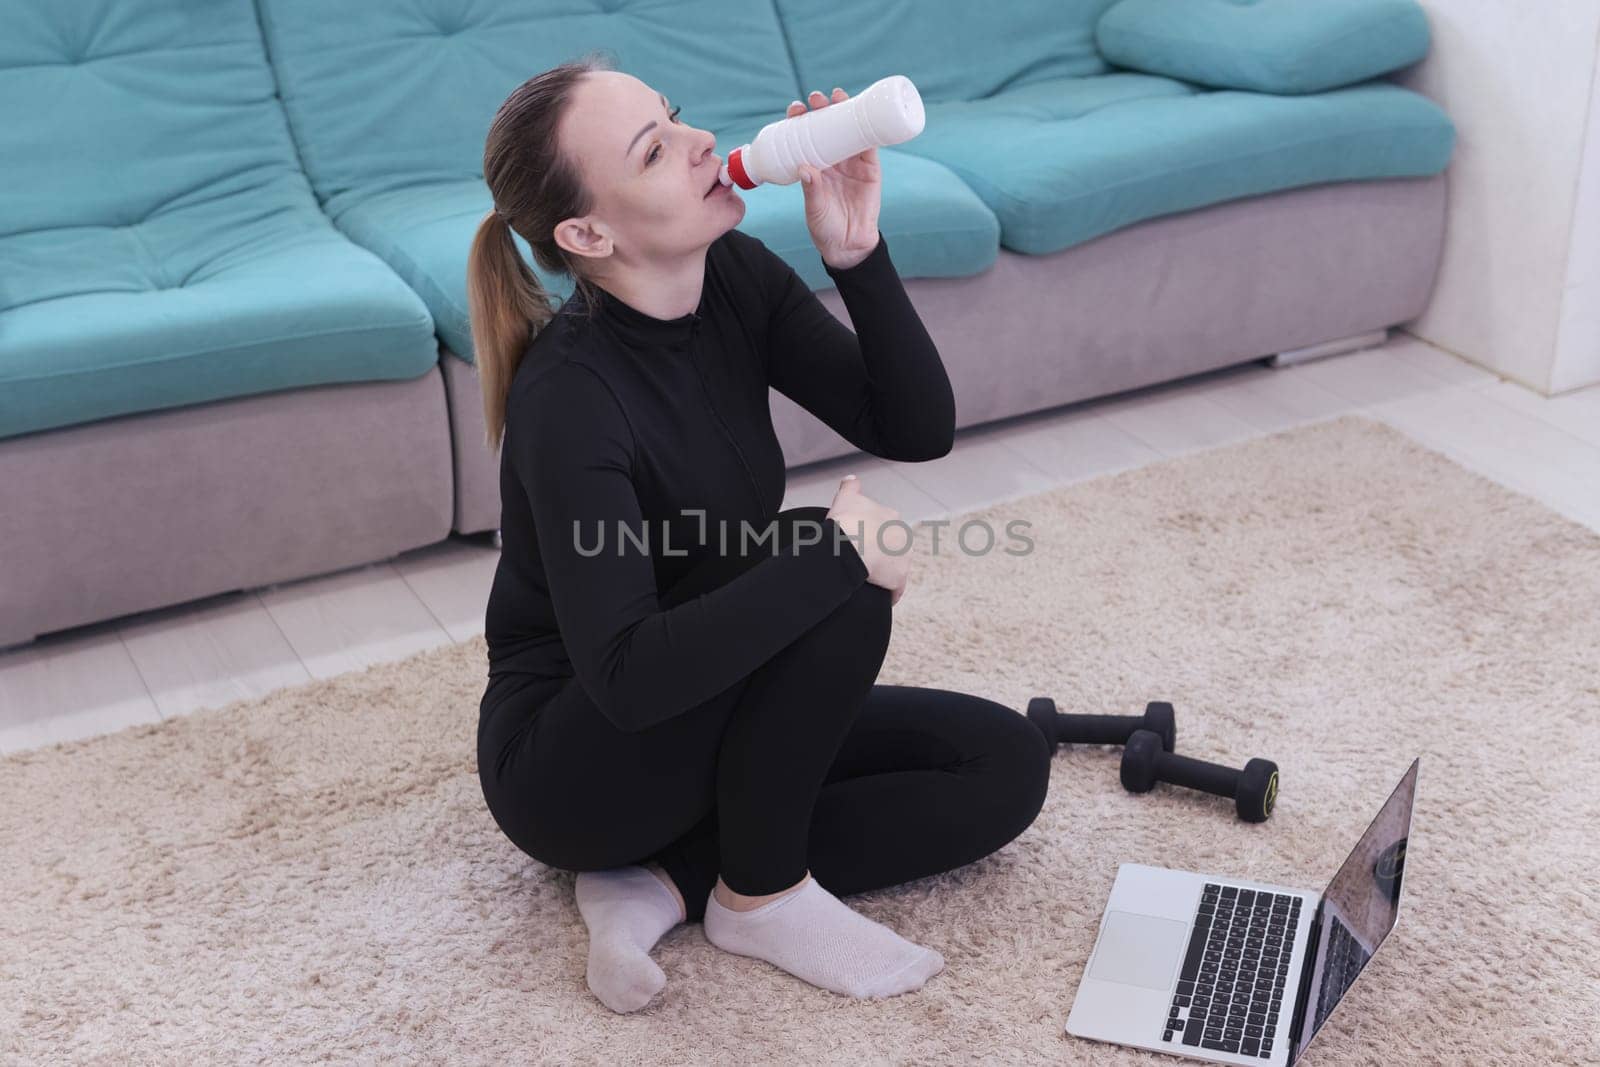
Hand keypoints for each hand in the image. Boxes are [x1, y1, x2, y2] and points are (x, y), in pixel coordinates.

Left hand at [785, 88, 882, 269]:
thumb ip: (811, 191)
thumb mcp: (814, 209)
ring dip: (844, 111)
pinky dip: (869, 128)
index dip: (801, 120)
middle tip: (816, 99)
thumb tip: (806, 168)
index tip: (795, 109)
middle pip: (827, 127)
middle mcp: (833, 159)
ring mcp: (852, 162)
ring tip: (838, 95)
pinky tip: (866, 111)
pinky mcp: (871, 169)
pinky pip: (870, 144)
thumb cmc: (826, 227)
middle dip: (822, 109)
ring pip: (848, 130)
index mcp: (814, 165)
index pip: (806, 136)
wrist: (849, 245)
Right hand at [825, 474, 908, 605]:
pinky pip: (895, 590)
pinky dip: (888, 594)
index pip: (884, 527)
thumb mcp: (845, 498)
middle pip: (891, 547)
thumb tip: (851, 479)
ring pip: (894, 568)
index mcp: (891, 516)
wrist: (848, 547)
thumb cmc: (845, 523)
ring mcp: (903, 558)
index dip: (871, 535)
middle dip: (879, 554)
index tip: (858, 541)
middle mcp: (902, 536)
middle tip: (860, 561)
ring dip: (883, 574)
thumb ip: (850, 486)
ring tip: (866, 580)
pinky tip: (877, 596)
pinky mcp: (900, 579)